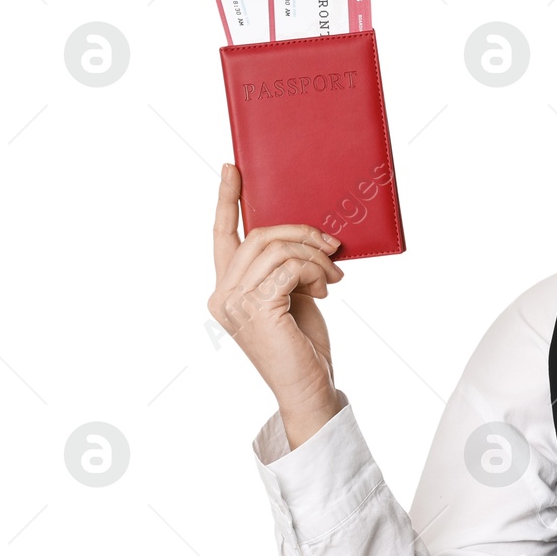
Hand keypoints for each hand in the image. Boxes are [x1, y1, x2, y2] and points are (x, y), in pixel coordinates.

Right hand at [209, 163, 345, 445]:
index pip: (222, 235)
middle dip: (301, 232)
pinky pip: (290, 267)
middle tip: (332, 245)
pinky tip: (327, 286)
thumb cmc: (302, 344)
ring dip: (314, 254)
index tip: (232, 168)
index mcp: (226, 288)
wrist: (309, 387)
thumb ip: (286, 267)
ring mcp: (235, 303)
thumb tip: (310, 235)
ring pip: (276, 248)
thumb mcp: (292, 295)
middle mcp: (222, 294)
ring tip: (334, 272)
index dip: (226, 200)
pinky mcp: (257, 309)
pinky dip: (315, 270)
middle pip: (259, 236)